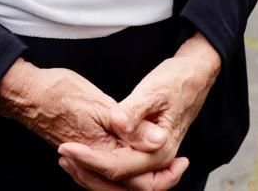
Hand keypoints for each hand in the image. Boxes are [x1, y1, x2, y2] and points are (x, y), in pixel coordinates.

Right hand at [0, 63, 177, 189]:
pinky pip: (103, 172)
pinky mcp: (80, 150)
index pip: (136, 176)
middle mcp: (93, 160)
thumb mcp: (99, 102)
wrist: (27, 92)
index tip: (180, 162)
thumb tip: (158, 140)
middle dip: (155, 181)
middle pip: (127, 186)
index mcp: (101, 150)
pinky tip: (129, 158)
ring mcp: (85, 157)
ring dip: (138, 178)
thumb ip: (130, 124)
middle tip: (178, 167)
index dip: (162, 173)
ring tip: (163, 167)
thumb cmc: (59, 91)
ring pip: (115, 182)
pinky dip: (120, 171)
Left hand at [58, 34, 219, 190]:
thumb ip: (135, 111)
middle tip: (63, 154)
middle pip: (118, 183)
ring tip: (68, 157)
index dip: (89, 158)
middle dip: (87, 173)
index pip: (118, 166)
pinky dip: (101, 168)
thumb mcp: (154, 90)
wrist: (194, 76)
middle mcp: (156, 161)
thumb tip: (118, 126)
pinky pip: (122, 171)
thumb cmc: (176, 81)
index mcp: (159, 150)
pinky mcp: (145, 152)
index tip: (66, 146)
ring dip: (92, 174)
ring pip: (119, 182)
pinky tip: (84, 155)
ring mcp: (151, 158)